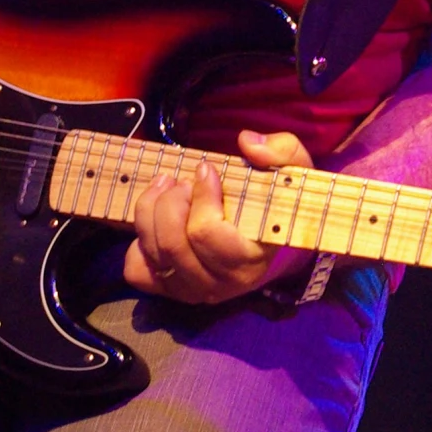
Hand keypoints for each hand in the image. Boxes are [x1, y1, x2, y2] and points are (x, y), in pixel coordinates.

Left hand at [123, 129, 314, 304]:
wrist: (273, 238)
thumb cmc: (278, 202)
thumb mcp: (293, 171)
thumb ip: (280, 151)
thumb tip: (247, 142)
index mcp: (250, 260)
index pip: (206, 234)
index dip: (201, 196)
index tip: (207, 169)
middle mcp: (219, 284)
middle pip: (173, 245)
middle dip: (170, 202)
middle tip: (182, 180)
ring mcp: (192, 290)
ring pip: (153, 254)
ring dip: (150, 211)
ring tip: (165, 186)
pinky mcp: (170, 289)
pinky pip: (138, 270)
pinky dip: (139, 242)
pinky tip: (157, 220)